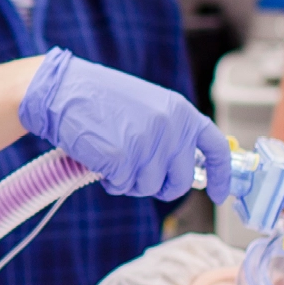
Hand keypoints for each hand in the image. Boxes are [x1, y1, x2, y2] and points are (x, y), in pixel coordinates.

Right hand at [19, 49, 228, 202]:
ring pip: (149, 187)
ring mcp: (147, 143)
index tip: (218, 194)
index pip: (214, 148)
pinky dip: (110, 181)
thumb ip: (170, 133)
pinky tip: (99, 161)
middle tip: (136, 176)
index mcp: (180, 111)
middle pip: (180, 181)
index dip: (220, 175)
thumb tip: (183, 169)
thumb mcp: (148, 107)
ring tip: (112, 159)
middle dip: (160, 187)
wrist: (62, 90)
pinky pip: (123, 186)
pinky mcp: (123, 158)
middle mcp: (170, 127)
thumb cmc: (100, 100)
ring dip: (130, 183)